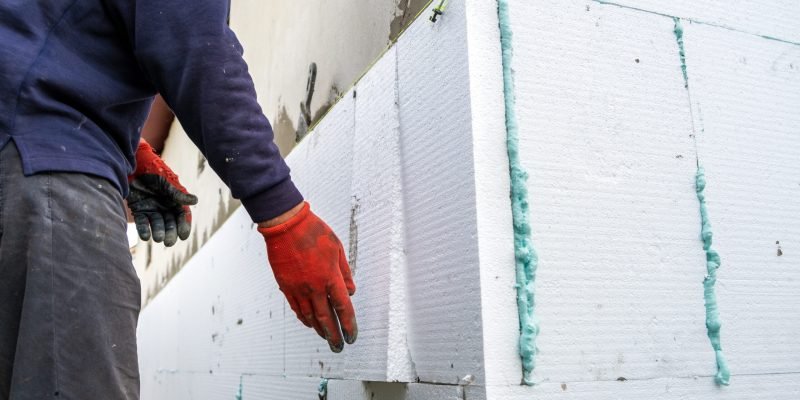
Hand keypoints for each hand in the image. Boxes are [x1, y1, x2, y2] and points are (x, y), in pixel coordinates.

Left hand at [127, 139, 197, 246]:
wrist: (133, 164)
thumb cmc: (152, 170)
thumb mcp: (166, 182)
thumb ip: (177, 193)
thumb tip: (195, 201)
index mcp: (174, 199)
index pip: (182, 215)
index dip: (184, 226)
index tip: (183, 236)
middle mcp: (165, 206)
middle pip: (171, 223)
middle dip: (171, 233)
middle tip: (168, 242)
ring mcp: (152, 208)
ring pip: (157, 224)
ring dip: (158, 232)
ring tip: (158, 238)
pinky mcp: (139, 209)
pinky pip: (143, 222)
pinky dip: (144, 229)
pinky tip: (146, 236)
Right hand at [258, 202, 356, 351]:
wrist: (286, 225)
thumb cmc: (315, 232)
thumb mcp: (338, 249)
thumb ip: (345, 272)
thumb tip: (351, 291)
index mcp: (330, 277)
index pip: (343, 307)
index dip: (349, 325)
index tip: (352, 336)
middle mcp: (314, 287)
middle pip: (326, 318)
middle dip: (334, 335)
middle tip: (338, 347)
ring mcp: (298, 288)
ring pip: (309, 316)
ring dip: (319, 330)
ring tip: (326, 337)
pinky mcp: (285, 286)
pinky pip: (296, 308)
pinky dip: (304, 318)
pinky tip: (309, 323)